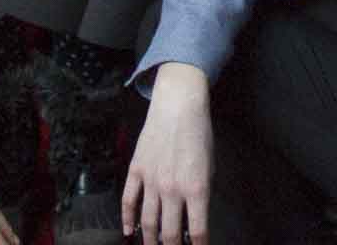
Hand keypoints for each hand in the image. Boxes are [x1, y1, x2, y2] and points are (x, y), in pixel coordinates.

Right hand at [124, 65, 212, 243]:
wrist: (178, 105)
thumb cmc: (199, 133)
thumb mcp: (209, 166)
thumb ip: (201, 193)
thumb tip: (194, 217)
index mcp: (196, 188)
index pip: (198, 231)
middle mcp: (172, 189)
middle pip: (169, 233)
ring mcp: (151, 180)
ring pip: (147, 222)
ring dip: (149, 241)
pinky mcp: (136, 170)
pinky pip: (128, 200)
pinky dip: (127, 219)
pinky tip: (128, 231)